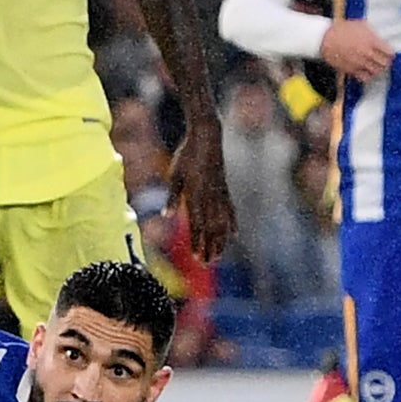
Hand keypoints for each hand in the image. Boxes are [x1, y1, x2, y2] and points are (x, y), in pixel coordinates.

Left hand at [169, 130, 234, 261]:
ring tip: (219, 256)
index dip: (196, 242)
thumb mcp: (174, 174)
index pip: (196, 224)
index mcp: (196, 195)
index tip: (195, 258)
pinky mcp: (225, 189)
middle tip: (207, 265)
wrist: (207, 137)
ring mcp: (220, 194)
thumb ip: (173, 196)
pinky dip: (232, 223)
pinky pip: (230, 210)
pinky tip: (234, 235)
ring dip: (220, 241)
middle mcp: (210, 198)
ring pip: (222, 223)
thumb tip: (166, 216)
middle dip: (208, 247)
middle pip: (210, 228)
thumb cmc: (187, 155)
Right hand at [317, 21, 394, 81]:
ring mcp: (359, 63)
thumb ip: (373, 33)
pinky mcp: (352, 70)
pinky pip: (366, 78)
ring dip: (378, 69)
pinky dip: (369, 76)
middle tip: (384, 60)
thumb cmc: (341, 30)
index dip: (390, 53)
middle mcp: (367, 53)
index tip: (389, 53)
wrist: (324, 39)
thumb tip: (382, 38)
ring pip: (377, 72)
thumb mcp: (361, 25)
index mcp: (371, 41)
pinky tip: (366, 71)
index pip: (390, 52)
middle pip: (385, 63)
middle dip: (386, 61)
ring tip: (376, 65)